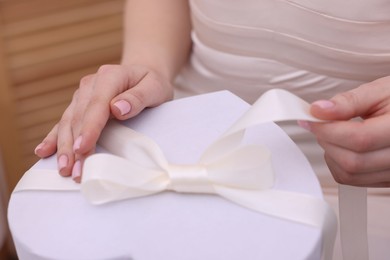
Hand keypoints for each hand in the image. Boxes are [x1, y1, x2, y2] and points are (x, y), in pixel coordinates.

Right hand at [34, 64, 172, 181]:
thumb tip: (117, 109)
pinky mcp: (78, 105)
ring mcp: (81, 95)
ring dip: (64, 146)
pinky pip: (64, 122)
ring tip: (64, 169)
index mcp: (109, 77)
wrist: (143, 74)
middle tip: (76, 171)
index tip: (83, 148)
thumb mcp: (154, 87)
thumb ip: (138, 97)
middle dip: (75, 146)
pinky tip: (44, 151)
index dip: (89, 128)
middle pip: (79, 117)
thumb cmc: (151, 83)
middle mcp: (91, 85)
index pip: (97, 105)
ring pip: (68, 122)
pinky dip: (54, 138)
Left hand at [300, 76, 389, 186]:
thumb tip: (318, 110)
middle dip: (328, 141)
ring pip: (350, 175)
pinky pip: (354, 180)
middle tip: (322, 124)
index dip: (328, 129)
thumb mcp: (380, 90)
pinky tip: (343, 146)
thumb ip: (348, 101)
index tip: (311, 118)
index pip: (359, 139)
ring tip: (334, 133)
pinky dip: (339, 164)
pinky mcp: (387, 179)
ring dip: (331, 154)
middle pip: (352, 161)